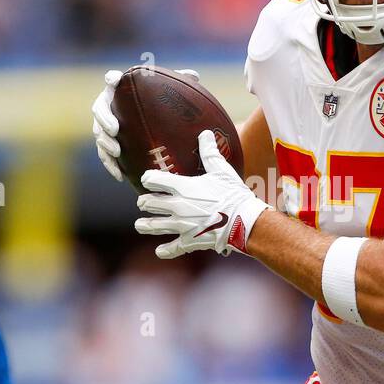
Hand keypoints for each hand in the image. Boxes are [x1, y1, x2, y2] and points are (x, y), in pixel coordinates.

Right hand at [92, 66, 202, 181]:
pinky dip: (110, 164)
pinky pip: (104, 155)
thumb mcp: (172, 95)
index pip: (112, 79)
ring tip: (116, 152)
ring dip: (105, 142)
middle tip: (115, 129)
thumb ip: (181, 83)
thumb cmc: (162, 106)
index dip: (111, 78)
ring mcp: (106, 126)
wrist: (155, 128)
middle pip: (99, 108)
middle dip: (104, 119)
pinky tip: (119, 175)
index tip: (114, 80)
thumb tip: (194, 76)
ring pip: (99, 133)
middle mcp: (110, 106)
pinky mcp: (108, 145)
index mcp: (122, 90)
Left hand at [135, 129, 270, 257]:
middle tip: (143, 202)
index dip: (148, 178)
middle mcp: (176, 206)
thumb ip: (209, 152)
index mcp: (182, 187)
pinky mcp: (189, 241)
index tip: (146, 178)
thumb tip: (205, 132)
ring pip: (155, 226)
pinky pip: (173, 248)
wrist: (243, 221)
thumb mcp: (221, 170)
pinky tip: (159, 251)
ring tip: (140, 224)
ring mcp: (181, 225)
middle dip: (144, 202)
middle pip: (150, 203)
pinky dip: (165, 250)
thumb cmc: (233, 193)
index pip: (154, 180)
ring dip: (145, 225)